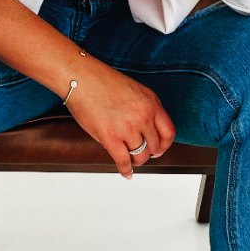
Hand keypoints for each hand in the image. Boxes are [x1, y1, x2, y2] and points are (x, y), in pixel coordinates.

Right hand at [66, 57, 175, 179]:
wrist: (81, 77)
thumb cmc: (102, 81)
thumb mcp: (135, 91)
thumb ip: (144, 109)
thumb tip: (147, 132)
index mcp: (151, 103)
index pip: (169, 132)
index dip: (164, 145)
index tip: (159, 149)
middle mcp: (143, 116)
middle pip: (154, 146)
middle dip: (148, 153)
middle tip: (140, 154)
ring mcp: (127, 127)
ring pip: (140, 156)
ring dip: (135, 160)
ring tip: (130, 159)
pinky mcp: (110, 137)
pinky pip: (123, 161)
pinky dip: (126, 170)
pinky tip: (126, 173)